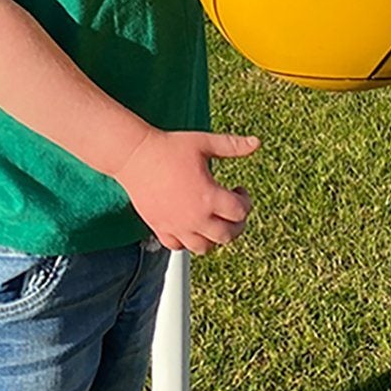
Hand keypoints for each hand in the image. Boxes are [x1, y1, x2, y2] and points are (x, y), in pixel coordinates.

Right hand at [114, 128, 259, 254]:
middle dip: (236, 224)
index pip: (240, 212)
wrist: (134, 156)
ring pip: (203, 247)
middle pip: (227, 235)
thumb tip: (256, 143)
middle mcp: (195, 217)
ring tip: (213, 221)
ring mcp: (176, 225)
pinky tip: (190, 225)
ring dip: (214, 238)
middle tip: (232, 211)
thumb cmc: (169, 147)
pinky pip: (177, 246)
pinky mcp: (159, 227)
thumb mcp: (203, 143)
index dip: (246, 202)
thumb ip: (231, 145)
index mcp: (209, 196)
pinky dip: (187, 242)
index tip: (239, 190)